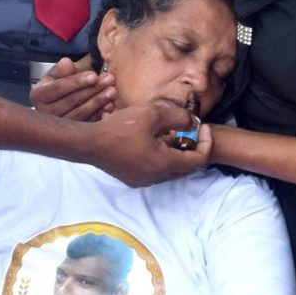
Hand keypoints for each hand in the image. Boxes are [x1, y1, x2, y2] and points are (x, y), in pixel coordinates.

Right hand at [30, 57, 115, 120]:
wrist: (57, 102)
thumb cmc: (57, 86)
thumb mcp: (55, 74)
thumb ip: (61, 69)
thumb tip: (66, 63)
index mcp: (38, 96)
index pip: (58, 88)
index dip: (77, 81)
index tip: (93, 75)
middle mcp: (45, 113)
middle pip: (71, 101)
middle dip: (92, 89)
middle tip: (108, 80)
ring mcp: (58, 126)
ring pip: (80, 114)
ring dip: (98, 102)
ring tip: (112, 91)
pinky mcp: (71, 134)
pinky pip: (87, 124)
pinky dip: (100, 114)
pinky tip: (110, 105)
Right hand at [89, 103, 213, 186]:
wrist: (89, 143)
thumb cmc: (119, 128)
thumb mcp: (152, 114)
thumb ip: (178, 117)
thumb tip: (192, 121)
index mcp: (165, 164)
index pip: (199, 160)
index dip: (206, 142)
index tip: (201, 126)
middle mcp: (157, 177)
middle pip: (187, 168)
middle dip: (193, 148)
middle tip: (189, 130)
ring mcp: (143, 180)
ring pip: (171, 170)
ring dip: (176, 153)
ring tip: (168, 132)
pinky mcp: (133, 178)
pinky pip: (156, 170)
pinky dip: (162, 157)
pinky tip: (151, 141)